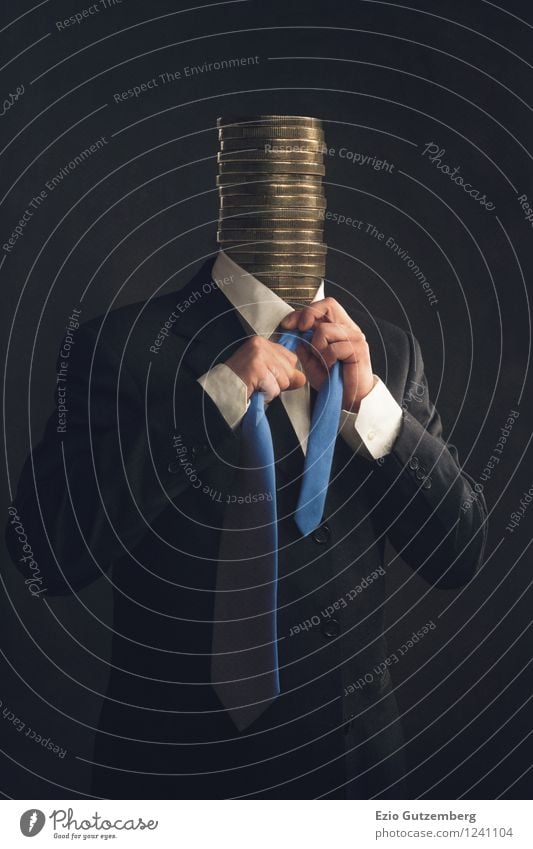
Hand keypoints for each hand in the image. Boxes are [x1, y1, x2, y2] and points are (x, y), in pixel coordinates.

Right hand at [224, 335, 305, 401]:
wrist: (221, 389)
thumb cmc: (241, 381)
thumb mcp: (264, 371)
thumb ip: (284, 372)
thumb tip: (301, 379)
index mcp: (263, 342)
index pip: (291, 358)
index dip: (283, 373)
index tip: (267, 377)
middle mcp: (261, 345)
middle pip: (290, 370)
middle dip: (278, 382)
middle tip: (260, 382)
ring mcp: (258, 355)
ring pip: (284, 380)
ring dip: (271, 390)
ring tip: (257, 386)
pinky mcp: (256, 368)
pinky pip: (274, 388)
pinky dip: (266, 395)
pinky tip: (255, 390)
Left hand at [280, 297, 375, 411]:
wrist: (349, 399)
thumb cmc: (333, 381)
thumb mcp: (311, 361)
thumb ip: (304, 345)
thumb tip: (294, 333)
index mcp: (338, 328)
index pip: (321, 308)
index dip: (302, 312)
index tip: (288, 324)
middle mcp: (348, 329)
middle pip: (328, 305)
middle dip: (308, 315)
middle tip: (300, 330)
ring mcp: (355, 337)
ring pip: (325, 329)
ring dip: (317, 347)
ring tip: (323, 360)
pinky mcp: (359, 349)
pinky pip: (334, 348)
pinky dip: (327, 359)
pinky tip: (331, 366)